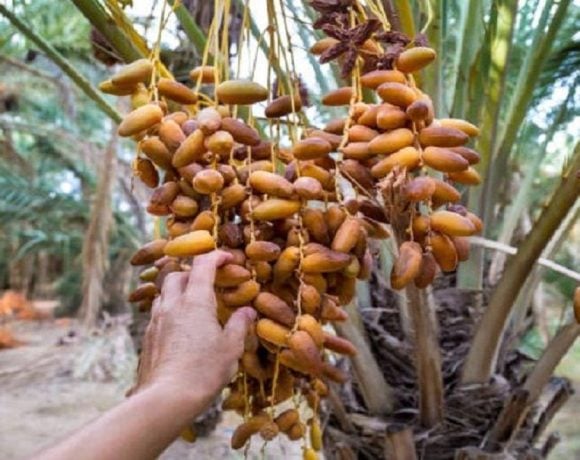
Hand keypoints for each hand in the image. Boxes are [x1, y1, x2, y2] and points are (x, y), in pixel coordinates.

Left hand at [130, 250, 255, 409]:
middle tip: (208, 283)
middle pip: (177, 275)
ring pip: (164, 294)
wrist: (166, 398)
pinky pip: (157, 314)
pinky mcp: (147, 338)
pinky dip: (170, 311)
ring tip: (193, 304)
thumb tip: (247, 311)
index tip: (227, 258)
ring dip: (178, 291)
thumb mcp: (230, 348)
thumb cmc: (203, 371)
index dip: (215, 256)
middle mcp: (172, 305)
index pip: (202, 265)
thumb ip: (239, 325)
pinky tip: (180, 328)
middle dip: (192, 273)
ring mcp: (156, 321)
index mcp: (195, 301)